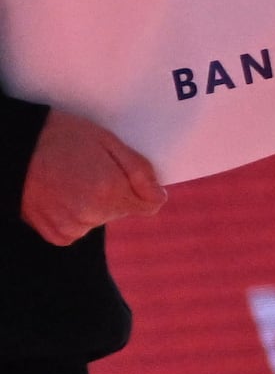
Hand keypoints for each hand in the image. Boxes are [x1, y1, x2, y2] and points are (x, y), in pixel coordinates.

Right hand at [21, 109, 161, 246]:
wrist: (12, 150)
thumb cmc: (61, 138)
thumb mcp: (108, 142)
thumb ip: (140, 172)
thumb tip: (160, 196)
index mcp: (110, 192)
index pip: (150, 204)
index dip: (140, 188)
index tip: (123, 173)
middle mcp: (92, 215)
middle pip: (122, 210)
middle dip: (113, 192)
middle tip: (87, 169)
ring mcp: (72, 228)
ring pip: (99, 219)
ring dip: (91, 204)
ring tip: (69, 179)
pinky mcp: (56, 235)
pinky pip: (78, 228)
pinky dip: (72, 214)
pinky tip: (58, 194)